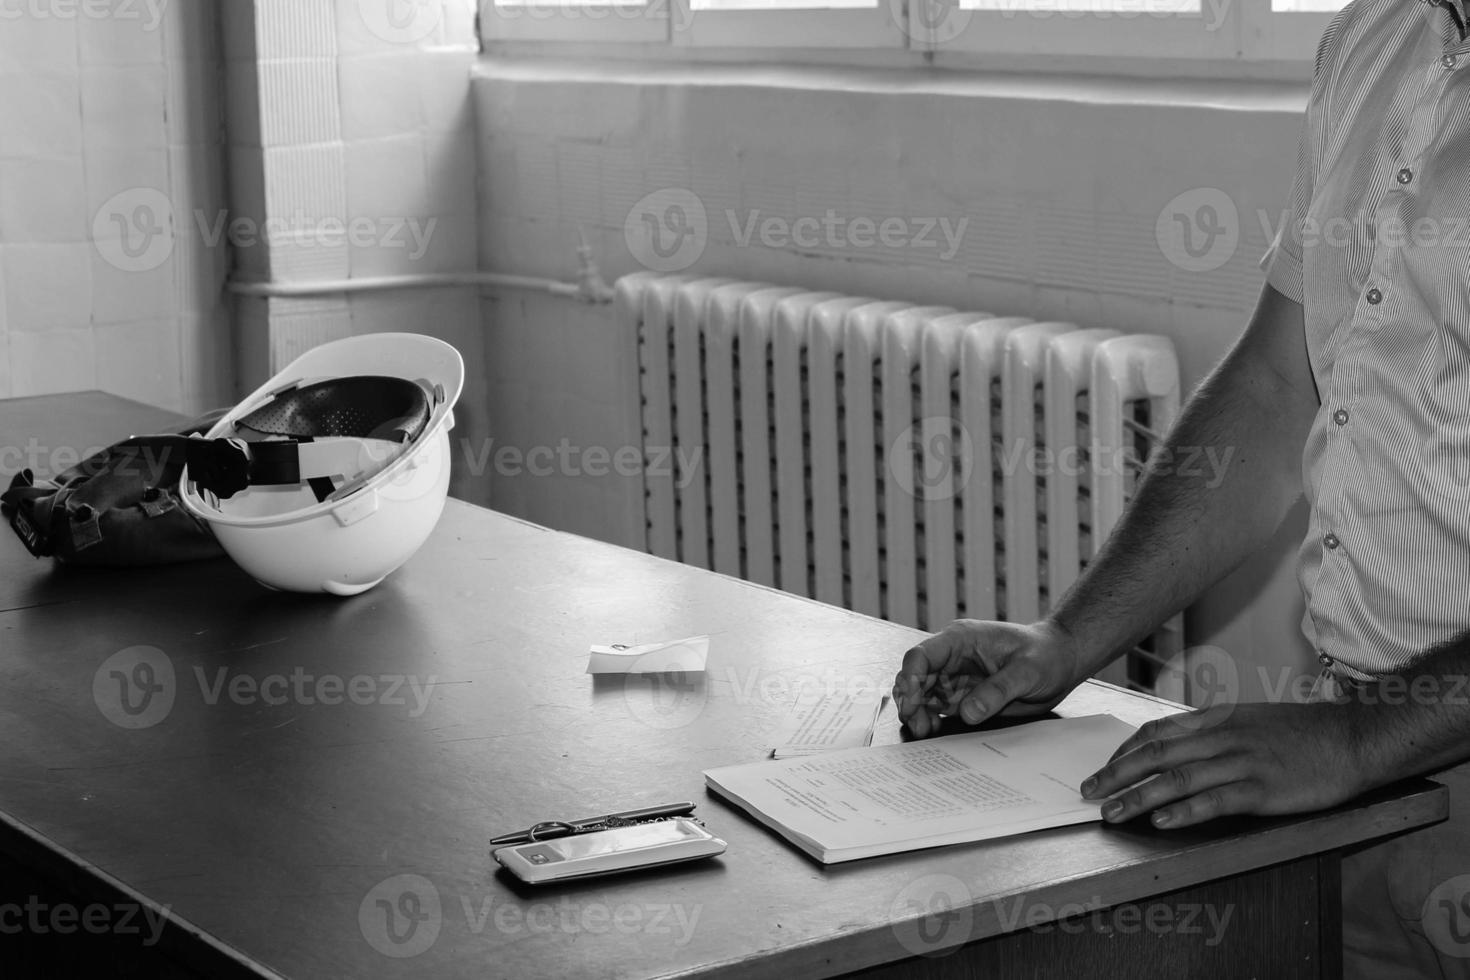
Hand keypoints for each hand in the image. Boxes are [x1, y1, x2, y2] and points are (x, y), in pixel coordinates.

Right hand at [893, 620, 1082, 737]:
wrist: (1060, 661)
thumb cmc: (1046, 654)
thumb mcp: (1027, 671)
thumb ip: (997, 690)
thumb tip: (968, 713)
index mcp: (961, 639)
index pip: (922, 655)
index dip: (912, 678)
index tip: (913, 702)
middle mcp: (951, 657)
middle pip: (915, 676)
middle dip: (910, 700)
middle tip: (918, 724)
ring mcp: (954, 676)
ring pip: (921, 693)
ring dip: (917, 712)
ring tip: (925, 730)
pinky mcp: (961, 694)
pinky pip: (935, 706)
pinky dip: (929, 717)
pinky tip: (933, 729)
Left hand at [1081, 701, 1363, 828]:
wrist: (1352, 737)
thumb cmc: (1301, 733)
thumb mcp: (1249, 721)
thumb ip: (1212, 732)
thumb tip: (1175, 748)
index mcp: (1216, 720)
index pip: (1156, 732)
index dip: (1124, 751)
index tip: (1103, 768)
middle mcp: (1222, 738)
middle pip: (1156, 755)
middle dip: (1116, 774)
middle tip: (1087, 792)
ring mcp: (1242, 763)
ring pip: (1177, 778)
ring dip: (1138, 796)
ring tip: (1111, 812)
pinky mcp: (1264, 789)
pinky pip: (1216, 800)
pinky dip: (1184, 811)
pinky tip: (1162, 821)